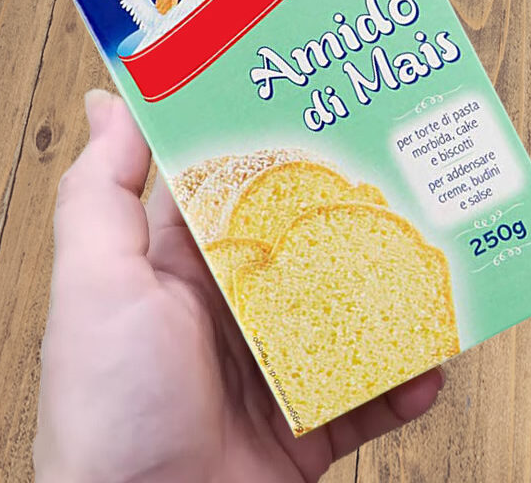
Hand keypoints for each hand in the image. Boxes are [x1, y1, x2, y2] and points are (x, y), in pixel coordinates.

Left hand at [34, 90, 443, 481]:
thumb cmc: (110, 410)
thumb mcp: (95, 287)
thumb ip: (101, 196)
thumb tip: (108, 105)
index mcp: (183, 272)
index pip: (236, 193)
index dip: (278, 151)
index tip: (325, 110)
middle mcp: (232, 316)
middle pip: (311, 252)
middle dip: (358, 221)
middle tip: (408, 185)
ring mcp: (276, 372)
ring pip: (352, 319)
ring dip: (397, 300)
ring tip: (435, 271)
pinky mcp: (309, 426)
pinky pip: (371, 395)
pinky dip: (405, 382)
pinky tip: (428, 364)